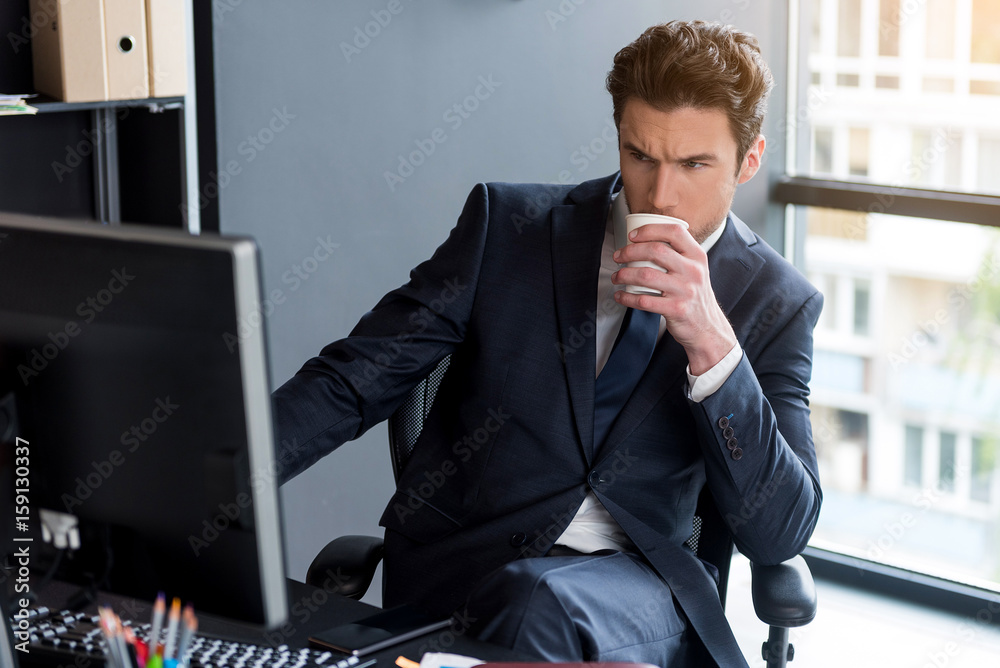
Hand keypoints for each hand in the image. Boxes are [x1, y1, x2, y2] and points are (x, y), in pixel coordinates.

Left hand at [611, 223, 736, 374]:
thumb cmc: (695, 296)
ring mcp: (685, 291)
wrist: (707, 327)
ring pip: (646, 275)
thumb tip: (643, 242)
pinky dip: (627, 297)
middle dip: (630, 252)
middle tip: (618, 257)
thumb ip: (678, 255)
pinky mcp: (676, 309)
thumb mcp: (695, 270)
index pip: (674, 232)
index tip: (633, 236)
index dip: (650, 230)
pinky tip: (621, 295)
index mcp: (697, 256)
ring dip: (624, 274)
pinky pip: (644, 300)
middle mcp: (693, 271)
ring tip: (616, 277)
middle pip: (656, 251)